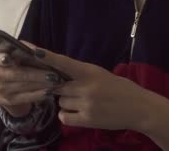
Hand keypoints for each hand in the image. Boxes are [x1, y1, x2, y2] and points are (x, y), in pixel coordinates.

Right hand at [0, 48, 61, 116]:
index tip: (20, 58)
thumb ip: (28, 52)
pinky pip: (25, 97)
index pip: (2, 55)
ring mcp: (0, 88)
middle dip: (38, 74)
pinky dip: (38, 94)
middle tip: (55, 75)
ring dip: (41, 84)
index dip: (11, 56)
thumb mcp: (21, 58)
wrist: (10, 89)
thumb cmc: (19, 67)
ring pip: (23, 85)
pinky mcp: (6, 100)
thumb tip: (40, 53)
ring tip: (55, 82)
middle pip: (18, 72)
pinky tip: (49, 92)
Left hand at [37, 47, 168, 149]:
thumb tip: (58, 74)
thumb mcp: (100, 74)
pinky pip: (64, 117)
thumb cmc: (119, 88)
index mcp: (89, 71)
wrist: (139, 108)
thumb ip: (80, 74)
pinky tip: (80, 112)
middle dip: (61, 88)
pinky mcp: (87, 120)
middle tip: (73, 89)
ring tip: (84, 102)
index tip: (29, 49)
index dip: (44, 56)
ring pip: (60, 101)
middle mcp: (86, 86)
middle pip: (57, 85)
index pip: (62, 61)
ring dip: (66, 102)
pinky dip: (68, 115)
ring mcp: (86, 104)